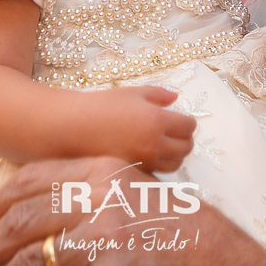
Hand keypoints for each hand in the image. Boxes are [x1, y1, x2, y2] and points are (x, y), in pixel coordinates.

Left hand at [0, 157, 265, 265]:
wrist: (220, 257)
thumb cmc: (177, 224)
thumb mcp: (134, 186)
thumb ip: (91, 188)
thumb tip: (39, 204)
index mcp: (103, 170)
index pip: (32, 179)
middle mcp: (101, 198)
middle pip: (23, 220)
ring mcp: (108, 237)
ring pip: (32, 261)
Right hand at [81, 85, 195, 172]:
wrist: (76, 127)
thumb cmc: (104, 105)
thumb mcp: (133, 92)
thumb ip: (159, 95)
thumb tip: (176, 98)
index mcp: (158, 121)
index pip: (188, 127)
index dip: (188, 122)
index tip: (182, 118)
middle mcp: (155, 144)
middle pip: (186, 148)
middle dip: (185, 139)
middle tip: (177, 132)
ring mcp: (145, 161)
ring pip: (175, 164)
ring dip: (176, 154)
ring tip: (166, 145)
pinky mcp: (135, 172)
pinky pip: (158, 172)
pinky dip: (160, 164)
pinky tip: (151, 154)